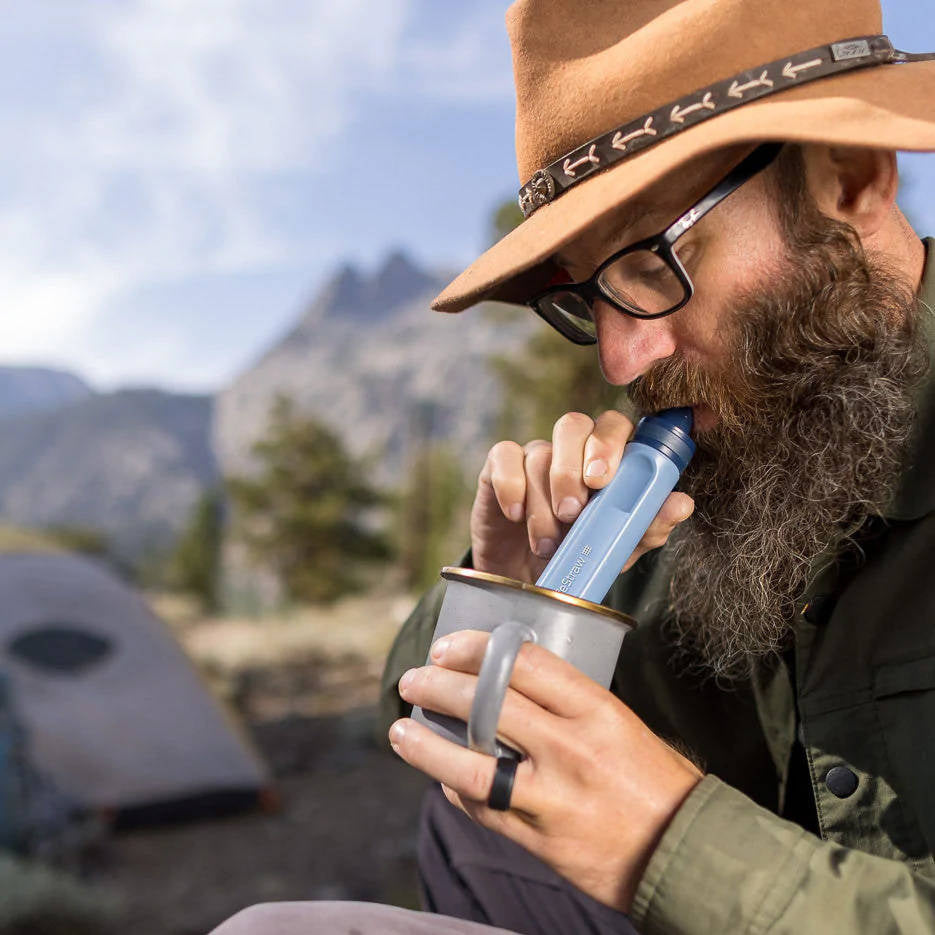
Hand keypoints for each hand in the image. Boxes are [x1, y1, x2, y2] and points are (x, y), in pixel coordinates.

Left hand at [390, 630, 702, 911]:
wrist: (683, 853)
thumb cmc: (654, 779)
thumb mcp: (620, 723)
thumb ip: (567, 704)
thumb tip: (509, 681)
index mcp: (596, 711)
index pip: (523, 664)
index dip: (476, 648)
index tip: (448, 646)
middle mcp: (569, 750)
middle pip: (487, 706)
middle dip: (439, 687)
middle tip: (414, 679)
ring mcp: (550, 798)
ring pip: (470, 766)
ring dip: (427, 746)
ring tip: (399, 730)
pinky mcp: (538, 839)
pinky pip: (482, 809)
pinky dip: (454, 788)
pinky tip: (440, 774)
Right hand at [471, 410, 693, 582]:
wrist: (530, 583)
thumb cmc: (580, 556)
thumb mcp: (617, 548)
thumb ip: (648, 525)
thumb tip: (682, 504)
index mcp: (606, 459)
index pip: (614, 426)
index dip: (609, 444)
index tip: (603, 481)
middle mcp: (570, 449)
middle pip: (573, 424)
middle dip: (572, 466)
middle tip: (573, 510)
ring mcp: (534, 456)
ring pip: (538, 453)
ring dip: (543, 502)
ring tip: (547, 543)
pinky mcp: (498, 468)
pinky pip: (503, 457)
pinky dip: (510, 487)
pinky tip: (515, 516)